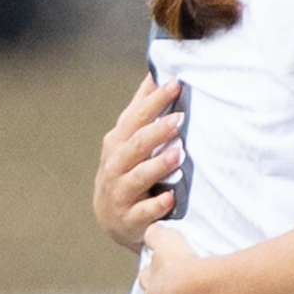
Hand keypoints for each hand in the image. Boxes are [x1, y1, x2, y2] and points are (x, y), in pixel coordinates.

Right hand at [93, 73, 184, 253]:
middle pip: (136, 144)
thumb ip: (141, 109)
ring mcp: (121, 192)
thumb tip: (155, 74)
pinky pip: (144, 212)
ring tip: (179, 154)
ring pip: (138, 176)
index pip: (136, 117)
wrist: (113, 217)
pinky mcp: (130, 219)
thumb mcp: (129, 139)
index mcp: (118, 142)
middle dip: (157, 130)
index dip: (154, 100)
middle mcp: (116, 165)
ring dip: (158, 165)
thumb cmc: (126, 170)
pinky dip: (157, 205)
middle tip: (180, 118)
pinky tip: (171, 198)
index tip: (175, 83)